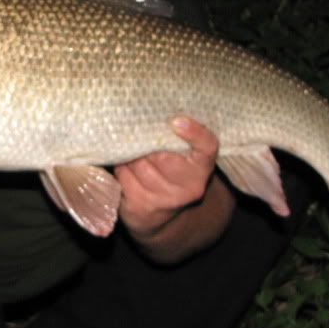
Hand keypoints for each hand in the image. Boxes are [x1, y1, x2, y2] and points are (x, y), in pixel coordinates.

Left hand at [115, 116, 220, 241]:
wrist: (160, 216)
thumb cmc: (171, 173)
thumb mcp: (183, 157)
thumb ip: (174, 138)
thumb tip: (149, 111)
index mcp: (202, 167)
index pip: (207, 147)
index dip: (195, 133)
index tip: (176, 120)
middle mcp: (189, 187)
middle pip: (161, 154)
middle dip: (145, 141)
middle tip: (139, 131)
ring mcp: (164, 199)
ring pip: (138, 163)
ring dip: (129, 154)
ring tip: (132, 151)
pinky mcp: (141, 206)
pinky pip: (123, 176)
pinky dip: (121, 168)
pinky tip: (126, 167)